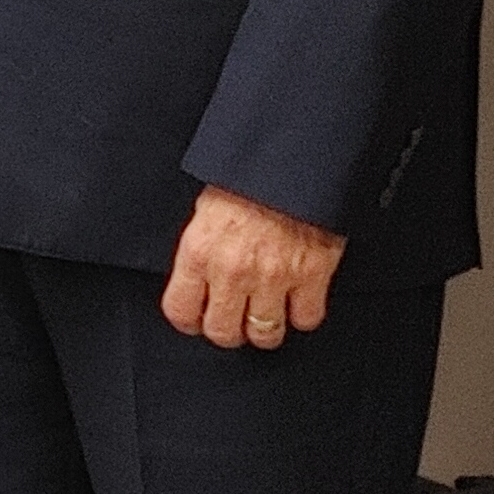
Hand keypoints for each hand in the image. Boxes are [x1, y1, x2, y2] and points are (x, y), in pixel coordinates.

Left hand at [161, 184, 345, 349]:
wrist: (290, 159)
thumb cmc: (247, 179)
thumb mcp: (205, 212)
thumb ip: (201, 251)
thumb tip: (197, 280)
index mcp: (199, 252)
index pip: (180, 311)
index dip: (189, 322)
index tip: (197, 320)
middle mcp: (233, 270)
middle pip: (223, 332)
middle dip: (227, 332)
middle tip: (234, 322)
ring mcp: (274, 276)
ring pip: (265, 334)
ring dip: (265, 330)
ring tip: (265, 316)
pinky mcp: (312, 274)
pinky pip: (307, 318)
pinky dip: (303, 315)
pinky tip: (297, 303)